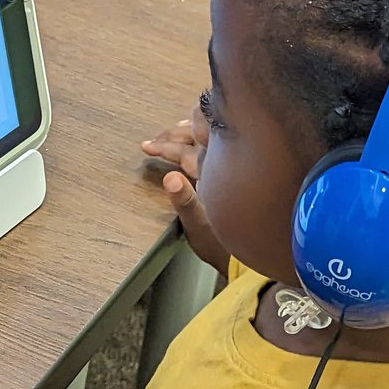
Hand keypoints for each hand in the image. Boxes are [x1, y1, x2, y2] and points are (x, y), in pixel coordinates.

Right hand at [142, 107, 227, 275]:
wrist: (242, 256)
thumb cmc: (219, 243)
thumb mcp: (198, 223)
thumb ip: (186, 200)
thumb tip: (170, 178)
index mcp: (213, 172)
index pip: (185, 149)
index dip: (165, 145)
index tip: (146, 147)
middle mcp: (221, 165)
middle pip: (198, 137)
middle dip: (175, 135)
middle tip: (155, 140)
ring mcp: (226, 169)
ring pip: (206, 140)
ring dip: (189, 135)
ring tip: (175, 131)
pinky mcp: (228, 177)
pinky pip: (211, 150)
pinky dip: (199, 144)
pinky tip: (195, 147)